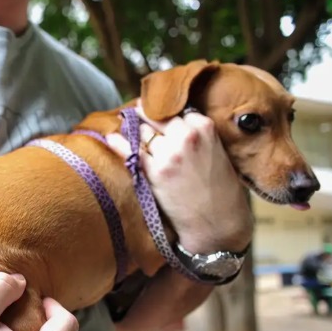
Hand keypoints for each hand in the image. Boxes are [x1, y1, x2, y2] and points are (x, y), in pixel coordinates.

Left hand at [108, 102, 251, 252]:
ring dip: (133, 130)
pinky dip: (119, 143)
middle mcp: (186, 136)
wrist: (218, 221)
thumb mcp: (215, 150)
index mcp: (204, 127)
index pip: (175, 109)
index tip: (154, 112)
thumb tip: (169, 120)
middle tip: (134, 115)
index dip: (163, 113)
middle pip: (155, 117)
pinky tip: (112, 138)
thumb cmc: (219, 188)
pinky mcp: (155, 172)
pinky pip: (131, 151)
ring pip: (142, 132)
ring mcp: (169, 154)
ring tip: (124, 126)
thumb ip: (195, 134)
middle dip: (144, 116)